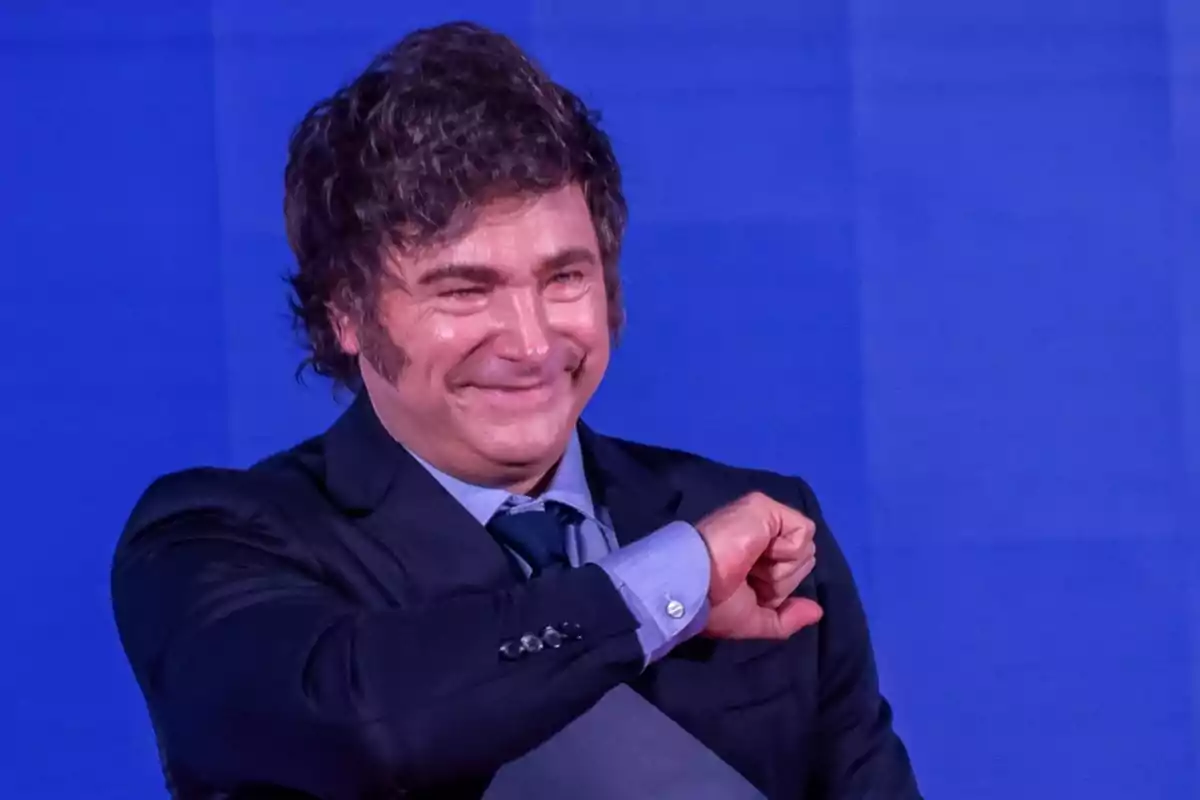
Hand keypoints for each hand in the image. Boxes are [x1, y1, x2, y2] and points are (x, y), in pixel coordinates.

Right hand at [694, 492, 822, 639]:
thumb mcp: (752, 620)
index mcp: (755, 556)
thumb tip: (817, 612)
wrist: (694, 583)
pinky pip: (803, 532)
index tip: (749, 591)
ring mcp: (763, 517)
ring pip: (805, 549)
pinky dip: (787, 552)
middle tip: (749, 577)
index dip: (776, 590)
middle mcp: (761, 533)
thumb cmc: (715, 603)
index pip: (791, 572)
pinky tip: (759, 552)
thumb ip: (786, 618)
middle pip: (803, 560)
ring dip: (782, 569)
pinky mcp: (765, 506)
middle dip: (781, 579)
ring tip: (750, 565)